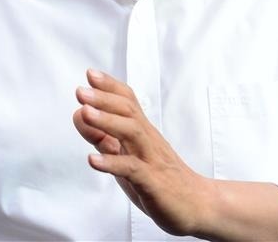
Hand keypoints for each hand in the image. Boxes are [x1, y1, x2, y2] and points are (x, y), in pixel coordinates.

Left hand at [73, 70, 211, 236]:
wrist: (197, 204)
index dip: (110, 86)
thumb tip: (79, 115)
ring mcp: (151, 159)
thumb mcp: (125, 154)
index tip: (91, 74)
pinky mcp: (153, 182)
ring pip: (131, 132)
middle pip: (128, 110)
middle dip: (104, 98)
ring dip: (107, 120)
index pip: (128, 100)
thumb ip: (102, 136)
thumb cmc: (159, 177)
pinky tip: (93, 160)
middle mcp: (148, 139)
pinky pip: (132, 169)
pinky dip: (112, 163)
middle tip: (80, 90)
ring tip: (85, 112)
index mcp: (142, 131)